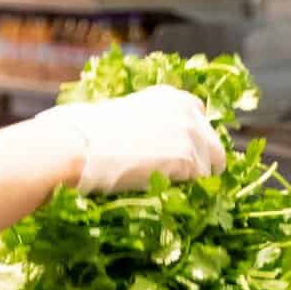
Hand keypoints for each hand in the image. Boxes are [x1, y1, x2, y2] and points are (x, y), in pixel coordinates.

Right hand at [34, 85, 225, 193]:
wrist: (76, 147)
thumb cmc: (85, 134)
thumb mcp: (125, 115)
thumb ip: (150, 124)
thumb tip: (154, 143)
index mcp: (171, 96)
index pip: (200, 116)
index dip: (193, 139)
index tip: (182, 153)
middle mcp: (188, 112)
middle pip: (214, 144)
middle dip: (202, 162)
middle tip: (182, 180)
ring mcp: (192, 136)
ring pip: (210, 166)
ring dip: (193, 180)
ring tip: (166, 188)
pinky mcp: (189, 160)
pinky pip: (199, 183)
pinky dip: (186, 191)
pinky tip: (164, 192)